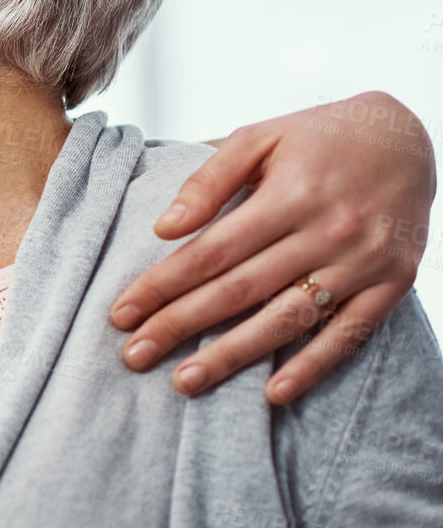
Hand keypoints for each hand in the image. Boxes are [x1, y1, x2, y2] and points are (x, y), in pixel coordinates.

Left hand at [110, 91, 434, 403]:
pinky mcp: (393, 283)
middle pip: (240, 290)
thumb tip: (163, 228)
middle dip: (181, 326)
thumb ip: (209, 179)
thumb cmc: (318, 137)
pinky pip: (349, 333)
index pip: (212, 252)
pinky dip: (313, 366)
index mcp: (289, 195)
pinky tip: (272, 391)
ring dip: (234, 355)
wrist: (407, 136)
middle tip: (134, 355)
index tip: (121, 313)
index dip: (163, 285)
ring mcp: (363, 262)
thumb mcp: (260, 138)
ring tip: (185, 381)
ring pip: (288, 319)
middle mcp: (328, 232)